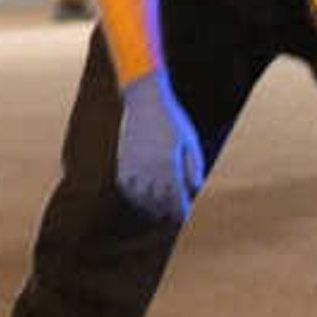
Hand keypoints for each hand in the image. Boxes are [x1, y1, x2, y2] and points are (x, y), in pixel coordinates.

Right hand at [113, 67, 205, 223]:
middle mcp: (149, 169)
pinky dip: (133, 195)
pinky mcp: (122, 160)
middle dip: (168, 211)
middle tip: (174, 217)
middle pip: (159, 202)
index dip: (181, 211)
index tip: (185, 217)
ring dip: (150, 207)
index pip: (176, 198)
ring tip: (159, 211)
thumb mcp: (190, 140)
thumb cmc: (172, 119)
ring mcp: (133, 165)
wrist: (144, 99)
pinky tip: (141, 197)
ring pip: (141, 197)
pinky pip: (126, 186)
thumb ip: (193, 166)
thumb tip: (195, 188)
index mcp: (169, 165)